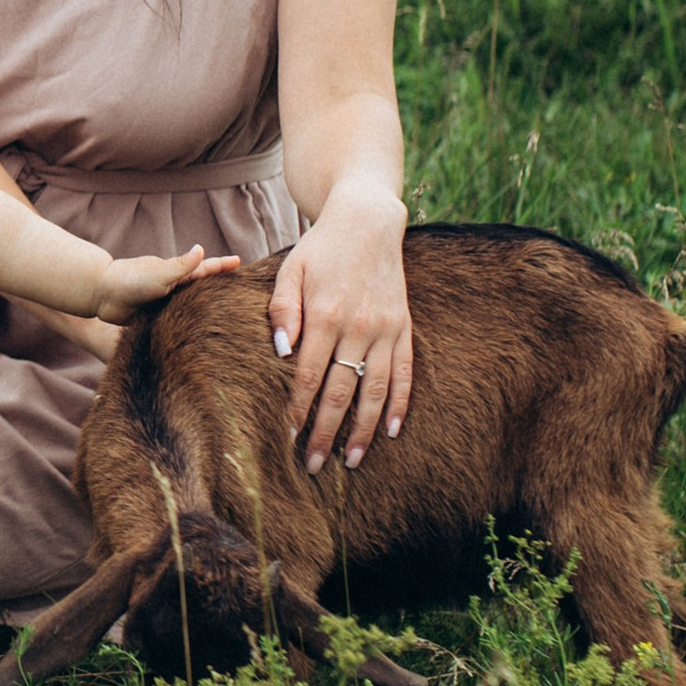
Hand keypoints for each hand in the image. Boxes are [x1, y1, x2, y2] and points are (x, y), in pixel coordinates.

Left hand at [92, 245, 240, 327]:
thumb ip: (181, 266)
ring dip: (205, 308)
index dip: (222, 266)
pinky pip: (176, 321)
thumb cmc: (131, 280)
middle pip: (201, 287)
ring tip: (224, 312)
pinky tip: (195, 332)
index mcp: (177, 275)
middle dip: (219, 287)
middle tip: (239, 289)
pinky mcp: (156, 318)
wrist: (102, 295)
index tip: (240, 262)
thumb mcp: (160, 273)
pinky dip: (186, 323)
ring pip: (190, 306)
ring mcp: (165, 302)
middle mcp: (173, 288)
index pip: (205, 269)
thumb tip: (202, 249)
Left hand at [269, 194, 412, 474]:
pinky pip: (405, 373)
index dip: (298, 410)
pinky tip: (394, 431)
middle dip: (326, 431)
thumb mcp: (290, 270)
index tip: (289, 438)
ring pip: (375, 390)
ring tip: (352, 460)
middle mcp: (357, 326)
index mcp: (325, 315)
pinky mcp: (403, 327)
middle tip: (314, 464)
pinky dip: (401, 403)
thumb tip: (281, 352)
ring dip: (364, 429)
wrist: (367, 220)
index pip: (308, 375)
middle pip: (340, 392)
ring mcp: (384, 329)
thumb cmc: (320, 248)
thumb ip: (283, 311)